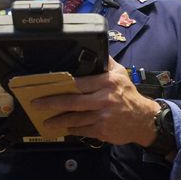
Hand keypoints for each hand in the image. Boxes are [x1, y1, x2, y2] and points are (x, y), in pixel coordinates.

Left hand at [33, 57, 159, 145]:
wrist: (143, 119)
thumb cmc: (128, 94)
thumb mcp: (121, 74)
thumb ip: (107, 62)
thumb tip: (95, 49)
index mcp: (107, 83)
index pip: (81, 83)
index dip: (63, 85)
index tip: (48, 85)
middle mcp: (104, 99)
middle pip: (73, 102)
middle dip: (52, 103)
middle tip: (37, 104)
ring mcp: (103, 117)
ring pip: (75, 119)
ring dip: (58, 121)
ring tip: (46, 121)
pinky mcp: (102, 130)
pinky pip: (82, 130)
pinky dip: (71, 130)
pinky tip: (64, 128)